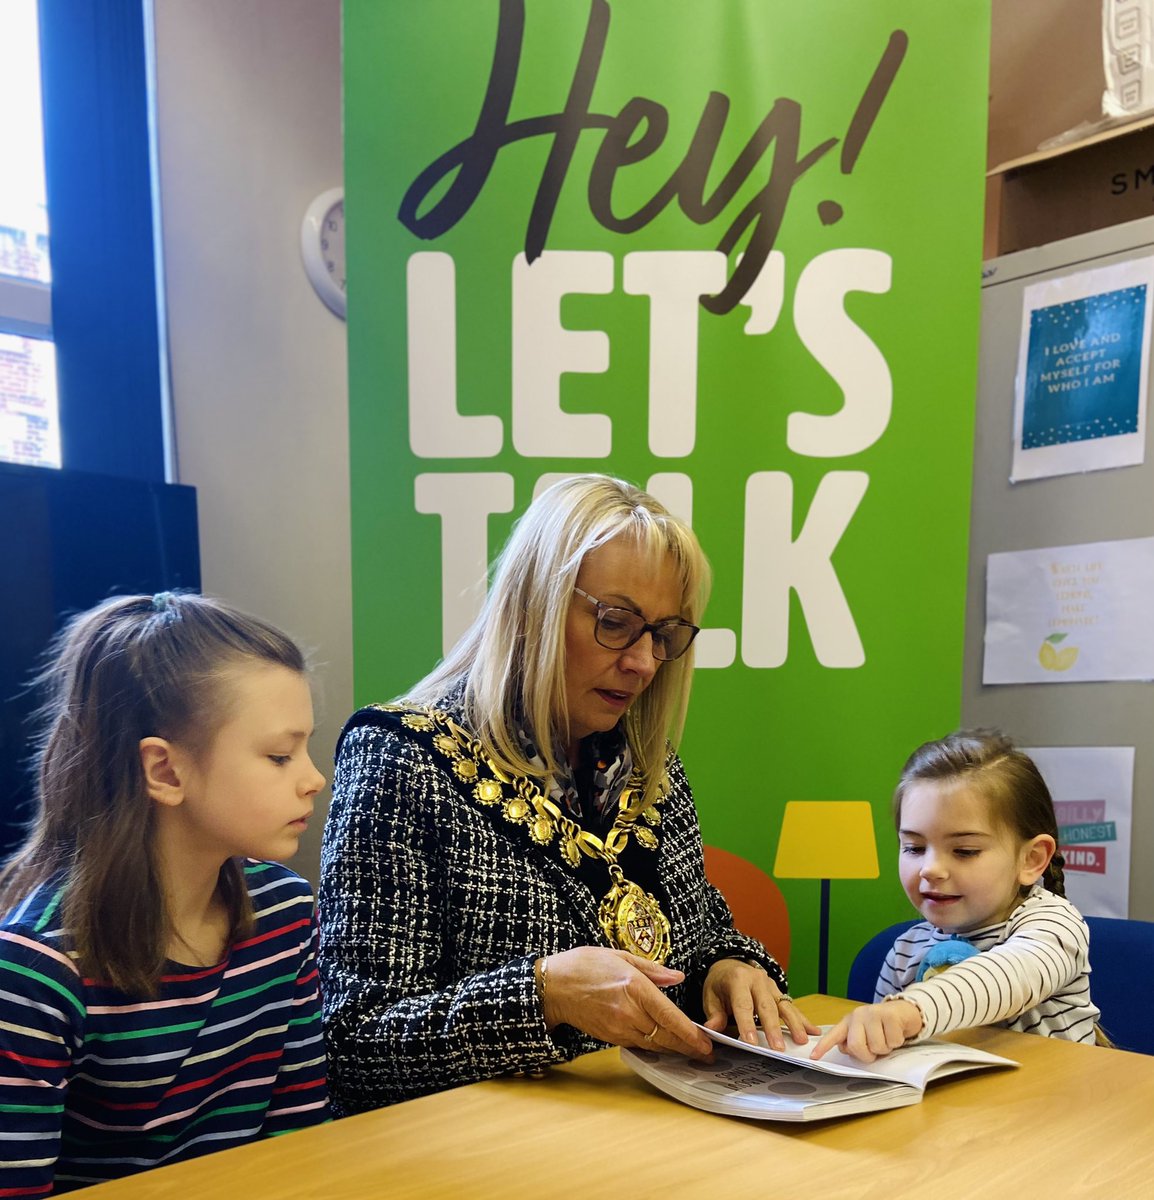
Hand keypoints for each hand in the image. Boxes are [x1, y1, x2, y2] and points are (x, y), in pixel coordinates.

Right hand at [540, 947, 711, 1057]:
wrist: (553, 986)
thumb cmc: (584, 965)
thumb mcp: (620, 956)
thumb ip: (652, 970)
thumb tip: (677, 977)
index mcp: (633, 987)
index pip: (669, 1017)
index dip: (690, 1034)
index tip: (706, 1043)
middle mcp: (628, 1011)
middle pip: (665, 1036)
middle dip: (688, 1046)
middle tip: (706, 1053)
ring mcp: (618, 1027)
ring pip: (654, 1044)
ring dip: (673, 1048)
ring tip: (691, 1050)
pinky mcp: (610, 1037)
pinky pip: (639, 1044)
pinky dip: (654, 1046)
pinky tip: (664, 1044)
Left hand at [700, 958, 817, 1050]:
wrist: (729, 964)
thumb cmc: (720, 984)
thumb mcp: (710, 995)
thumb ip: (714, 1013)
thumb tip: (713, 1028)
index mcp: (738, 979)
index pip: (743, 1004)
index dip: (746, 1024)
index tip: (751, 1042)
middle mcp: (757, 980)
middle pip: (767, 1006)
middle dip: (773, 1028)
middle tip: (778, 1048)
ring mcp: (771, 985)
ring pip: (784, 1005)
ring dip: (794, 1024)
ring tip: (802, 1041)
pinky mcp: (779, 992)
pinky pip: (791, 1006)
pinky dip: (802, 1020)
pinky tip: (813, 1031)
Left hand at [810, 998, 921, 1062]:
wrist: (903, 1012)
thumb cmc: (882, 1027)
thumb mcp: (865, 1035)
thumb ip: (853, 1042)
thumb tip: (846, 1049)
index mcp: (848, 1022)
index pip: (833, 1035)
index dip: (823, 1047)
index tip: (814, 1057)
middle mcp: (858, 1015)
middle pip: (856, 1046)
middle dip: (868, 1055)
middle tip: (875, 1050)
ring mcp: (873, 1013)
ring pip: (876, 1046)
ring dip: (884, 1048)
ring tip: (886, 1038)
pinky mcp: (889, 1015)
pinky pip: (892, 1041)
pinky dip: (896, 1042)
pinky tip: (895, 1033)